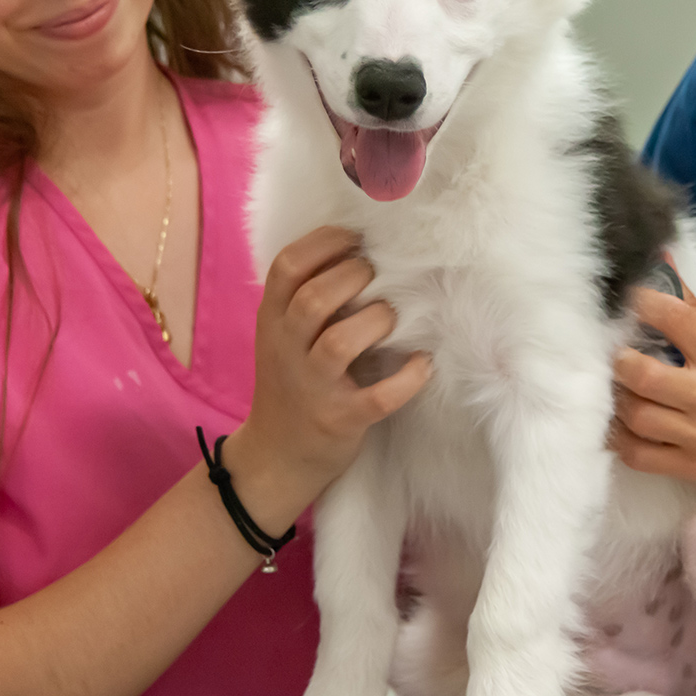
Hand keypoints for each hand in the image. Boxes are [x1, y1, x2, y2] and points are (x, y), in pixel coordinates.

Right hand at [229, 227, 430, 503]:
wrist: (276, 457)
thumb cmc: (291, 383)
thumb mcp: (282, 336)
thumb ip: (306, 297)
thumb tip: (360, 248)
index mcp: (272, 320)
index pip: (287, 266)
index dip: (325, 243)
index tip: (356, 238)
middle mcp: (286, 350)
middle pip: (315, 299)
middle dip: (354, 278)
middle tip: (376, 278)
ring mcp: (313, 387)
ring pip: (339, 344)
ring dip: (377, 321)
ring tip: (392, 319)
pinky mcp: (341, 420)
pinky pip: (379, 396)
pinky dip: (408, 378)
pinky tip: (423, 364)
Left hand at [610, 279, 695, 511]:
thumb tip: (663, 266)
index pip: (676, 317)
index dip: (642, 301)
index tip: (627, 297)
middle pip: (641, 374)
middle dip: (619, 358)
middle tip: (617, 351)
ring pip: (634, 415)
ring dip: (616, 397)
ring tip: (618, 386)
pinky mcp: (694, 468)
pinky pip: (638, 455)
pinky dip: (619, 438)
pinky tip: (619, 423)